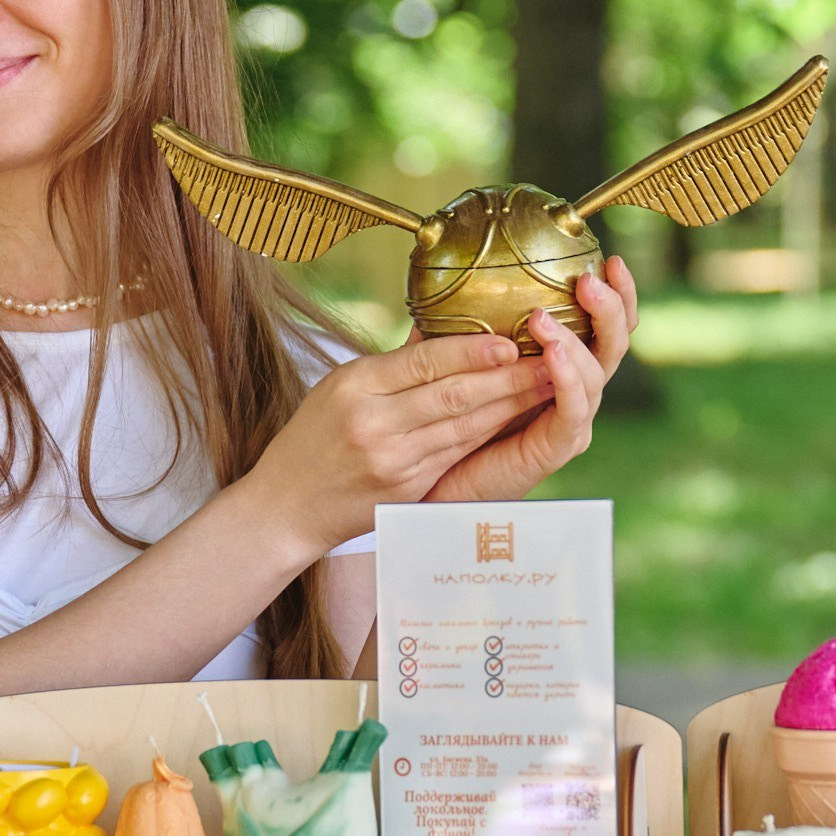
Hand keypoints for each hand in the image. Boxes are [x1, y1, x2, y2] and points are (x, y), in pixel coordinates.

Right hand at [250, 330, 556, 555]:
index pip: (425, 361)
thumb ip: (392, 365)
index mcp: (355, 385)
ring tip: (546, 385)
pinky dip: (488, 435)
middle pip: (454, 394)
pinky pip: (456, 454)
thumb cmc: (312, 439)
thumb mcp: (338, 386)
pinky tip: (513, 420)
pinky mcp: (405, 489)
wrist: (285, 507)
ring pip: (464, 427)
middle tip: (549, 359)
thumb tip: (442, 328)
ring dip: (510, 406)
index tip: (509, 340)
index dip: (473, 350)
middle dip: (508, 377)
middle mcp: (373, 422)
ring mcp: (391, 460)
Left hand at [424, 256, 636, 504]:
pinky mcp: (557, 447)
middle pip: (614, 345)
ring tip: (545, 318)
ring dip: (576, 340)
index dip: (616, 294)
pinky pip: (574, 412)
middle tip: (590, 281)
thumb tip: (446, 284)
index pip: (602, 325)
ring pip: (597, 375)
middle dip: (610, 309)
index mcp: (561, 366)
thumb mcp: (455, 363)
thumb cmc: (450, 421)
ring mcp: (571, 420)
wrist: (437, 481)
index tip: (610, 260)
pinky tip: (552, 355)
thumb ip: (460, 328)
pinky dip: (567, 381)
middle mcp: (576, 390)